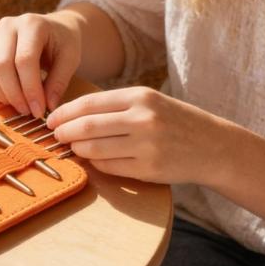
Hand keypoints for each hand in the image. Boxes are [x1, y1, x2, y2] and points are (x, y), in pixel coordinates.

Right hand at [0, 11, 83, 117]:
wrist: (52, 29)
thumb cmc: (62, 43)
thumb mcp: (70, 59)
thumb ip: (59, 82)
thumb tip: (48, 107)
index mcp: (32, 24)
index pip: (24, 60)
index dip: (30, 88)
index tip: (39, 110)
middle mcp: (8, 25)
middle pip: (1, 65)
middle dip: (14, 94)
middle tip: (28, 111)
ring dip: (2, 94)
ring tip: (20, 106)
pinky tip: (9, 98)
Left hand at [46, 87, 228, 184]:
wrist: (213, 146)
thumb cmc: (174, 121)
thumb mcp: (149, 101)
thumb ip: (114, 106)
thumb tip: (71, 115)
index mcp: (140, 96)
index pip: (89, 103)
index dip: (64, 113)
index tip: (51, 120)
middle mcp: (143, 119)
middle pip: (87, 126)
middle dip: (64, 132)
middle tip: (55, 136)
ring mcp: (146, 146)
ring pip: (94, 149)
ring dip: (77, 149)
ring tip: (73, 147)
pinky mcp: (149, 169)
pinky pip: (109, 167)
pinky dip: (96, 164)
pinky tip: (94, 160)